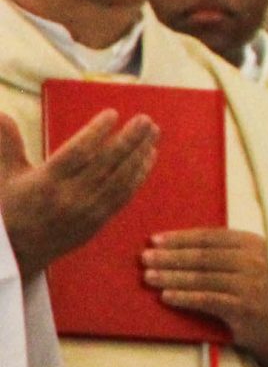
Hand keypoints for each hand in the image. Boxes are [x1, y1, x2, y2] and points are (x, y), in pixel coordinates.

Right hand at [0, 110, 156, 275]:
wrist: (14, 253)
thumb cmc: (9, 209)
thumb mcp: (5, 174)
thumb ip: (7, 142)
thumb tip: (1, 113)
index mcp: (45, 183)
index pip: (77, 153)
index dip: (96, 132)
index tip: (112, 114)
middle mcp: (69, 197)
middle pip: (106, 164)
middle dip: (128, 140)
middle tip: (145, 119)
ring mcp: (87, 212)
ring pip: (120, 179)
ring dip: (139, 154)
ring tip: (153, 132)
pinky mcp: (98, 222)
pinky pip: (124, 196)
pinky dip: (139, 175)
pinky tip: (149, 157)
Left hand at [142, 228, 267, 366]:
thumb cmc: (246, 290)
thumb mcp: (240, 265)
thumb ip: (215, 253)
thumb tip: (168, 246)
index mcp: (251, 243)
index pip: (210, 236)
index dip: (180, 238)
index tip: (154, 240)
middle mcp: (254, 260)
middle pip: (203, 256)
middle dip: (171, 257)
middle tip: (145, 258)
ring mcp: (251, 284)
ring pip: (202, 277)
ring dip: (172, 277)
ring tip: (148, 277)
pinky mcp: (245, 307)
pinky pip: (207, 300)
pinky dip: (184, 297)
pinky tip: (166, 296)